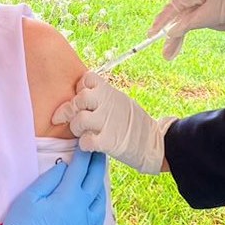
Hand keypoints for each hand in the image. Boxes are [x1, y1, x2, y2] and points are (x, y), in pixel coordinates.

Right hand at [0, 150, 107, 224]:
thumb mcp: (29, 197)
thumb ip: (49, 180)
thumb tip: (64, 167)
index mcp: (68, 196)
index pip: (80, 169)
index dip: (84, 153)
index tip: (86, 142)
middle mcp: (82, 210)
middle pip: (95, 182)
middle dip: (98, 165)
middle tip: (100, 153)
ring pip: (100, 201)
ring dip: (100, 185)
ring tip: (98, 176)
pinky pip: (99, 222)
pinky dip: (100, 209)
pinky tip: (98, 205)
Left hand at [52, 73, 168, 174]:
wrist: (154, 142)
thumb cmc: (133, 122)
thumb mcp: (119, 100)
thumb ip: (102, 96)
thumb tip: (81, 94)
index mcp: (110, 92)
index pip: (86, 79)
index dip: (80, 89)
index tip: (82, 100)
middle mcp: (108, 105)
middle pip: (80, 98)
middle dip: (71, 110)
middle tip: (72, 119)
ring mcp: (108, 123)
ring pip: (79, 119)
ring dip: (76, 128)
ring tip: (82, 133)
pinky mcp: (109, 142)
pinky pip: (86, 141)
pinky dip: (84, 144)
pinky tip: (90, 145)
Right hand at [151, 0, 224, 59]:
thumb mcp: (215, 15)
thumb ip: (190, 23)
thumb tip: (170, 32)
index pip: (175, 4)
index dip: (162, 22)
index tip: (151, 36)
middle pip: (188, 12)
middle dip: (190, 30)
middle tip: (169, 55)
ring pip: (203, 15)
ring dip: (215, 24)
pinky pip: (213, 13)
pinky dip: (221, 20)